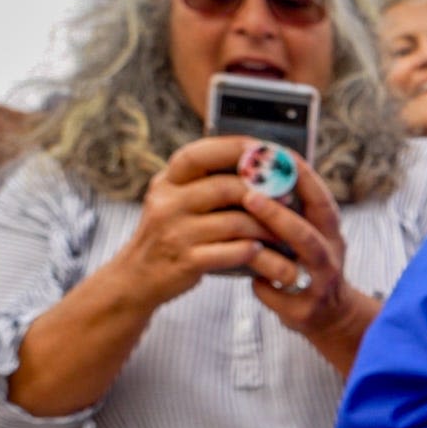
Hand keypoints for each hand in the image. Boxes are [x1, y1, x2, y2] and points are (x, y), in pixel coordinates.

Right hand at [106, 136, 275, 308]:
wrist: (137, 278)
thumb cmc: (170, 235)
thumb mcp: (175, 201)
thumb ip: (204, 183)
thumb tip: (254, 164)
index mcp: (167, 182)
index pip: (199, 155)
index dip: (235, 149)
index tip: (265, 149)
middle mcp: (167, 203)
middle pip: (226, 188)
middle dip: (263, 192)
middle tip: (289, 199)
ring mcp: (175, 233)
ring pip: (235, 222)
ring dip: (266, 227)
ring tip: (284, 232)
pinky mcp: (186, 261)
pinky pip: (231, 251)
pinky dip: (252, 250)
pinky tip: (261, 251)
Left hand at [233, 154, 363, 337]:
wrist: (332, 317)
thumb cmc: (309, 265)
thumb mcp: (311, 235)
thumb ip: (291, 210)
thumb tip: (256, 169)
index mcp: (329, 233)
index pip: (320, 202)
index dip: (301, 179)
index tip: (276, 157)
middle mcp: (330, 256)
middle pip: (309, 233)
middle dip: (280, 214)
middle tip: (248, 195)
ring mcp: (320, 285)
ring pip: (301, 265)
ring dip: (274, 247)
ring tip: (244, 234)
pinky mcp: (305, 312)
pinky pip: (278, 295)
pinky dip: (263, 287)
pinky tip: (251, 280)